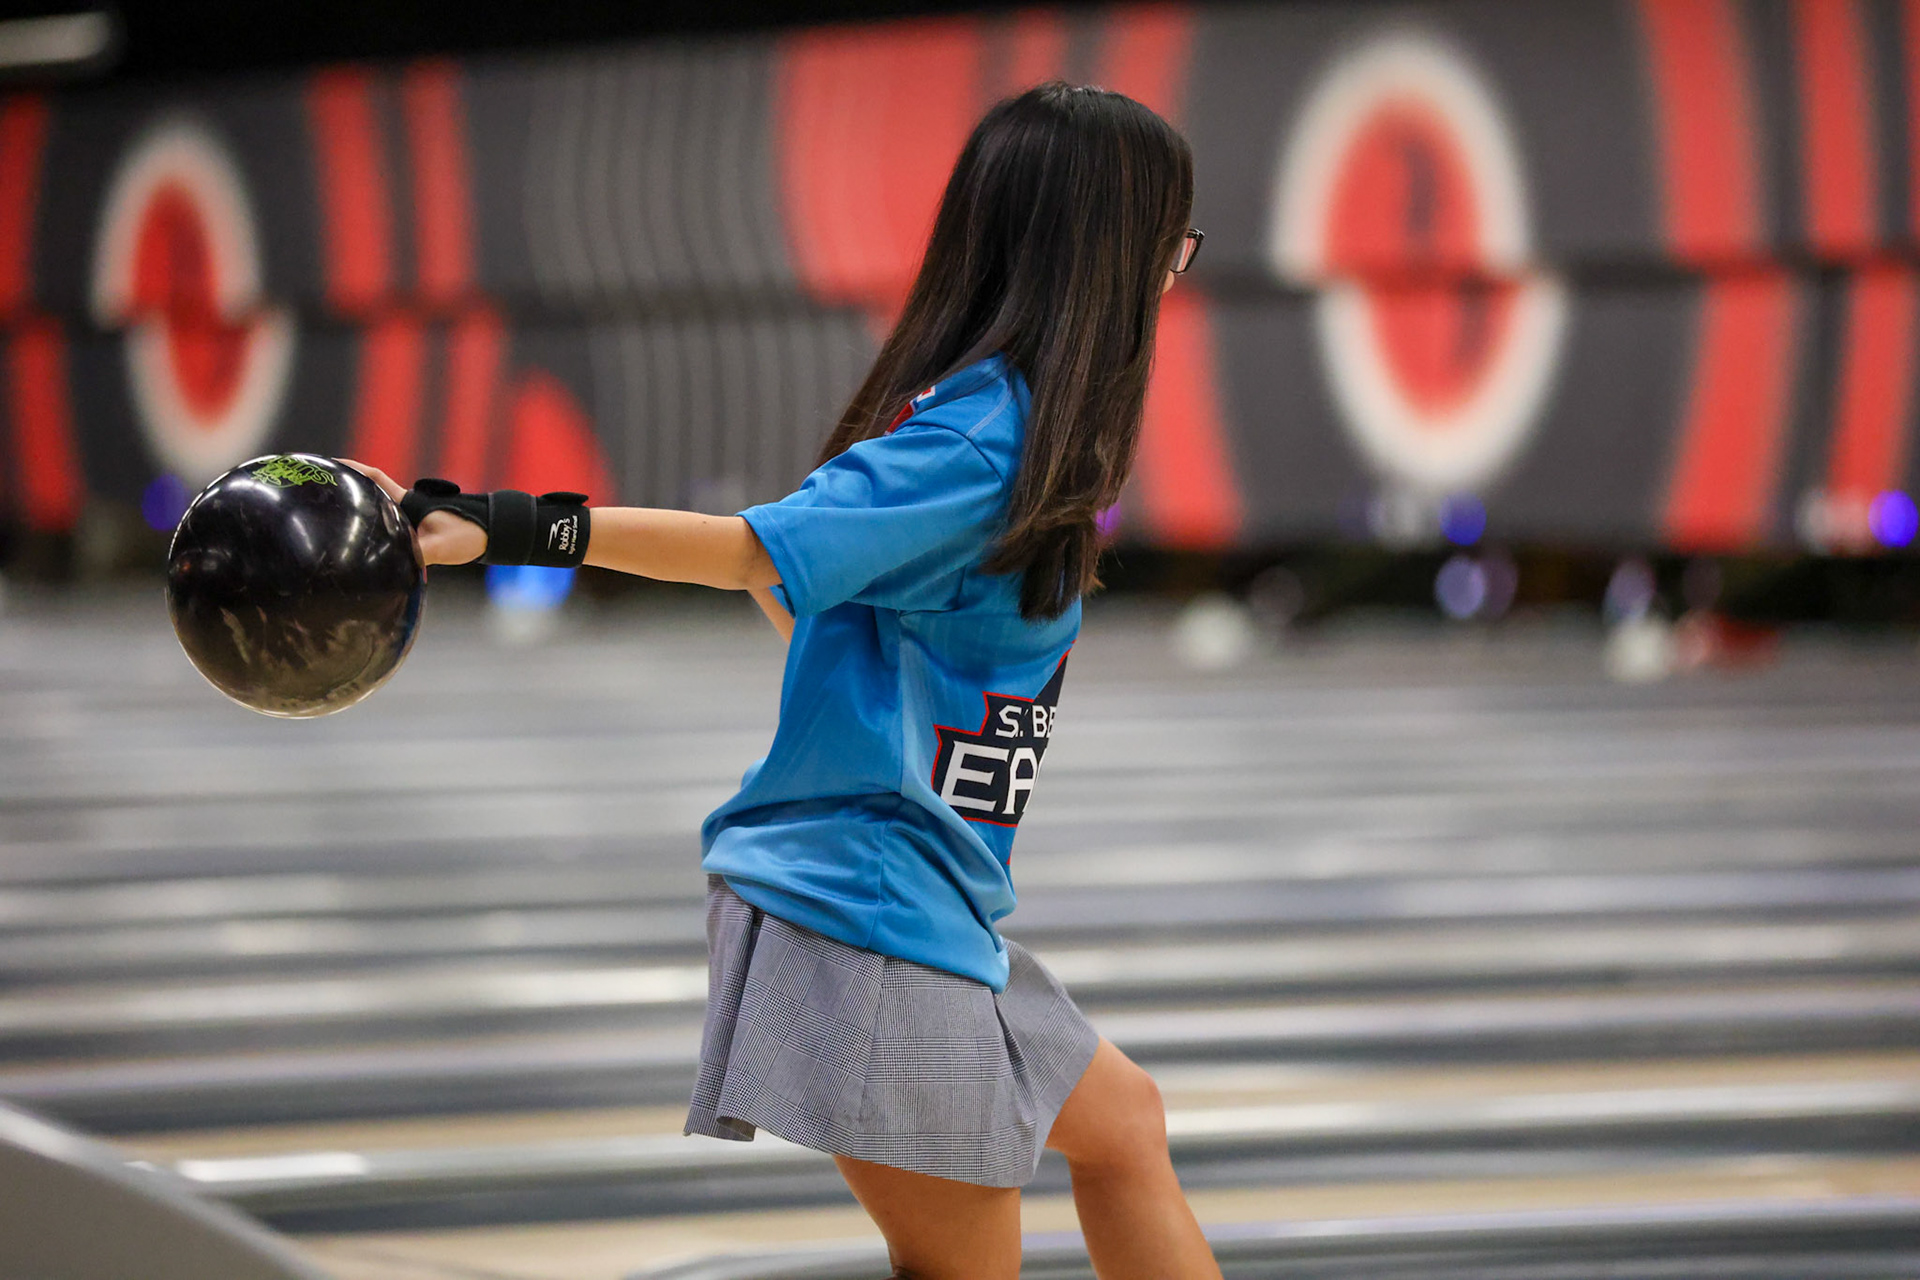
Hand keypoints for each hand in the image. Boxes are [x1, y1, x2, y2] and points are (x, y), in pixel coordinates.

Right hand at [340, 459, 487, 566]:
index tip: (327, 464)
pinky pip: (389, 526)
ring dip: (359, 508)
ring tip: (331, 516)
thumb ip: (423, 552)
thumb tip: (400, 563)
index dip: (351, 469)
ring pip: (379, 509)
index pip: (374, 479)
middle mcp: (407, 506)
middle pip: (370, 492)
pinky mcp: (419, 531)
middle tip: (318, 491)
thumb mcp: (443, 545)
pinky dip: (375, 528)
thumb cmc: (471, 534)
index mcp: (408, 502)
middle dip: (346, 489)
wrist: (494, 535)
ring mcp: (412, 518)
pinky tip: (362, 542)